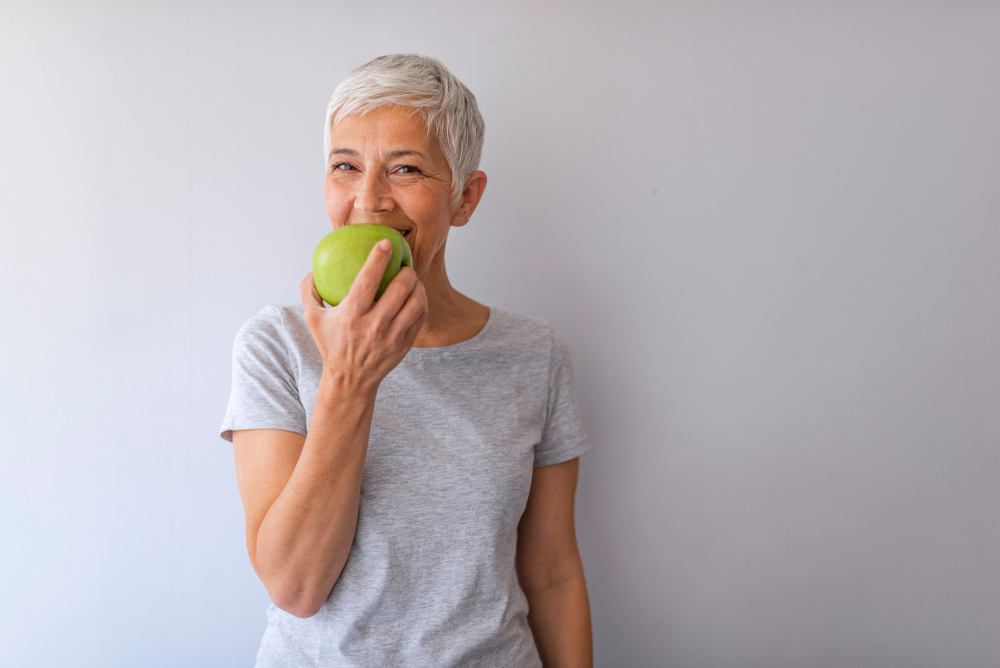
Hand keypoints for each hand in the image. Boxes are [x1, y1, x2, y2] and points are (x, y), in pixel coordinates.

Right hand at [300, 239, 426, 395]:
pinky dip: (421, 302)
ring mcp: (391, 337)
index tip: (386, 243)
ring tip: (412, 279)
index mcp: (351, 316)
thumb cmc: (331, 345)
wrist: (349, 380)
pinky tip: (416, 296)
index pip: (368, 280)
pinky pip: (420, 318)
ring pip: (415, 303)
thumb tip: (313, 268)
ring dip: (417, 285)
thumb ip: (309, 291)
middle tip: (404, 265)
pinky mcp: (404, 345)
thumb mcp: (312, 319)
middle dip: (406, 271)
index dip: (379, 258)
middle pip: (399, 289)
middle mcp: (373, 326)